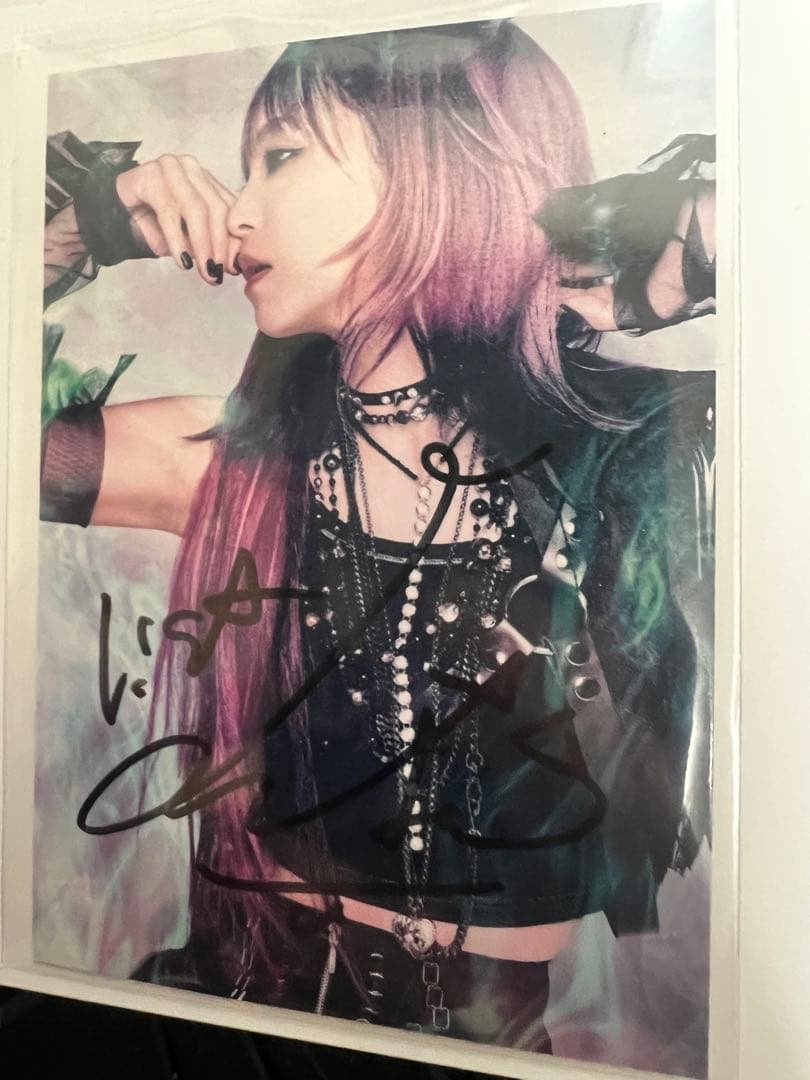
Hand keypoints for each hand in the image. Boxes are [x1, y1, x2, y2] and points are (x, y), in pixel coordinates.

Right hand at [115, 154, 240, 284]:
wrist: (112, 215)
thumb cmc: (154, 226)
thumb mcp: (188, 238)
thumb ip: (211, 244)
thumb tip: (234, 264)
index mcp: (206, 179)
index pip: (229, 209)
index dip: (234, 240)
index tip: (234, 269)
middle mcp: (191, 168)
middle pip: (216, 208)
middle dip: (220, 245)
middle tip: (217, 274)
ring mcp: (170, 167)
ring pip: (196, 209)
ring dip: (202, 245)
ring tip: (204, 271)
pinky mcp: (149, 175)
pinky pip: (169, 211)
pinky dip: (177, 239)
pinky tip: (182, 261)